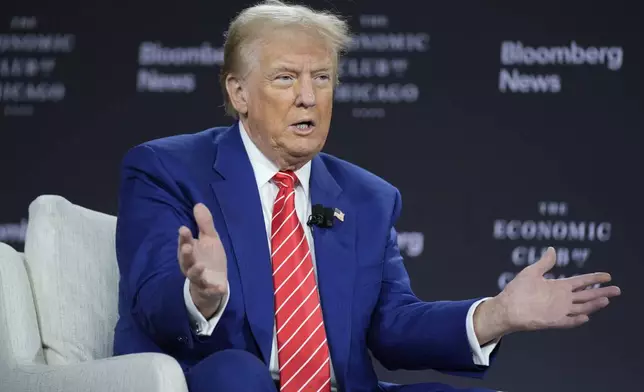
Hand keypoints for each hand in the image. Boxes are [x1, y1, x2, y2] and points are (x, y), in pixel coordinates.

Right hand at [178, 203, 227, 318]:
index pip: (185, 243)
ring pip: (194, 276)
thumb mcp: (210, 239)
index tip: (184, 229)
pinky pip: (210, 291)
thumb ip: (204, 224)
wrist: (214, 283)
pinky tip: (221, 288)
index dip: (184, 237)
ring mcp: (199, 279)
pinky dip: (215, 290)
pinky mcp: (208, 290)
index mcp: (191, 252)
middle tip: (187, 247)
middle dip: (185, 254)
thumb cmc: (209, 258)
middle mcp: (191, 265)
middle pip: (186, 260)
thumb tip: (198, 204)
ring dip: (196, 271)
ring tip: (200, 266)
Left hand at [474, 247, 620, 343]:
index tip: (607, 275)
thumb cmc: (517, 290)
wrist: (506, 307)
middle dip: (601, 292)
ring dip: (593, 305)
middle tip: (617, 289)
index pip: (581, 282)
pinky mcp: (552, 321)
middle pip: (586, 295)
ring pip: (581, 308)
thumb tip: (552, 249)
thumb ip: (544, 263)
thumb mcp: (531, 273)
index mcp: (558, 287)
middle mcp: (561, 299)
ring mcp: (558, 310)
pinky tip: (586, 317)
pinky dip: (576, 320)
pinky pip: (567, 321)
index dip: (594, 278)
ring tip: (606, 300)